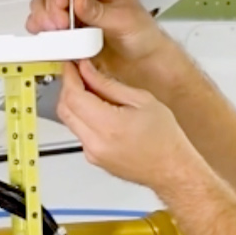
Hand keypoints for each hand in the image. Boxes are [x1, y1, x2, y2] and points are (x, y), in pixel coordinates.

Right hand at [26, 0, 181, 88]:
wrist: (143, 64)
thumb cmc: (141, 35)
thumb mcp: (124, 19)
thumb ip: (99, 11)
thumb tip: (77, 0)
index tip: (60, 3)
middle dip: (51, 7)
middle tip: (60, 25)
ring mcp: (72, 16)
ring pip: (44, 8)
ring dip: (42, 18)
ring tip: (53, 32)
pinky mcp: (66, 35)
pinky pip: (45, 29)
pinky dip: (41, 33)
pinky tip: (48, 40)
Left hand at [56, 58, 204, 192]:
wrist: (171, 168)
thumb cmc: (165, 139)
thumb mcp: (142, 100)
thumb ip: (108, 84)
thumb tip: (88, 72)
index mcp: (109, 126)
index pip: (74, 96)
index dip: (70, 76)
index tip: (73, 66)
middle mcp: (96, 143)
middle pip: (64, 109)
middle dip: (68, 87)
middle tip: (80, 74)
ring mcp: (92, 153)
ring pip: (69, 121)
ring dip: (74, 102)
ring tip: (93, 92)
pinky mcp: (92, 158)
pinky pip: (78, 132)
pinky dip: (82, 117)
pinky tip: (99, 111)